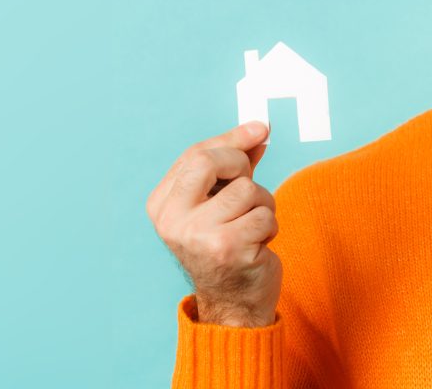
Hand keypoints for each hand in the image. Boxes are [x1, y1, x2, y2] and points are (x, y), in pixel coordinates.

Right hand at [146, 120, 280, 326]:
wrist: (233, 304)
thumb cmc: (227, 243)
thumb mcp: (221, 199)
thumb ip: (235, 164)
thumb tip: (259, 130)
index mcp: (162, 204)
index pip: (195, 155)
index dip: (231, 139)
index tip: (260, 128)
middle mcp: (172, 220)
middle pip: (209, 162)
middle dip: (241, 164)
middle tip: (250, 184)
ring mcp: (198, 236)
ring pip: (246, 189)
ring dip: (262, 204)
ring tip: (252, 226)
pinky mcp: (228, 250)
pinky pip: (264, 215)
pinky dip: (270, 226)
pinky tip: (258, 244)